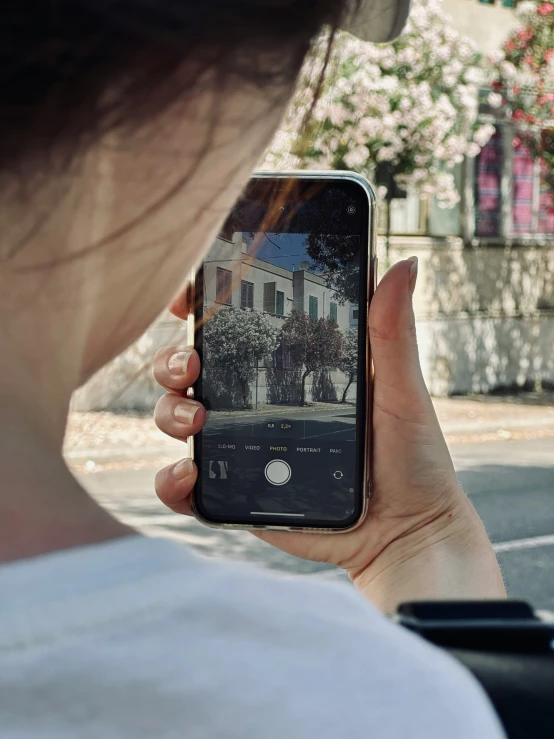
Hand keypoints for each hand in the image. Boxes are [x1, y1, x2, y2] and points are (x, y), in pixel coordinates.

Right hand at [153, 260, 504, 610]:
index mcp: (290, 370)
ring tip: (198, 419)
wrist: (406, 532)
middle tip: (191, 364)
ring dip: (171, 411)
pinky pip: (187, 485)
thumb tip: (405, 263)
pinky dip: (172, 480)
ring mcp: (243, 448)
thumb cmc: (411, 458)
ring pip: (178, 417)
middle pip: (192, 369)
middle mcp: (258, 404)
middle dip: (174, 359)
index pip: (234, 329)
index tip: (190, 297)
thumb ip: (392, 332)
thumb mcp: (402, 390)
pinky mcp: (237, 493)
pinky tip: (189, 474)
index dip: (203, 308)